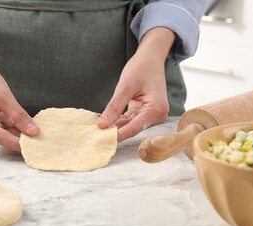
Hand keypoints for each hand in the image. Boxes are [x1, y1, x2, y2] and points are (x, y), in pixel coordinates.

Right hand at [0, 63, 38, 150]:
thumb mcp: (4, 97)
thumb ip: (19, 116)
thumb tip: (34, 132)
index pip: (9, 142)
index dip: (27, 143)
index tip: (44, 142)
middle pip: (9, 140)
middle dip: (26, 137)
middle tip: (45, 133)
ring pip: (9, 136)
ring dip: (22, 131)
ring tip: (37, 125)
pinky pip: (6, 130)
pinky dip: (16, 126)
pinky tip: (26, 122)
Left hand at [98, 27, 175, 141]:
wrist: (150, 58)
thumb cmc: (141, 68)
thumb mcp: (125, 86)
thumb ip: (114, 107)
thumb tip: (102, 125)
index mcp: (156, 109)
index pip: (134, 128)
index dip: (117, 135)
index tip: (101, 140)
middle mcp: (157, 115)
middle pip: (132, 128)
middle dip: (114, 130)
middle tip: (95, 134)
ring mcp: (153, 115)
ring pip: (130, 125)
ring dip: (115, 125)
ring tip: (97, 127)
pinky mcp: (146, 113)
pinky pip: (130, 120)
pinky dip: (118, 120)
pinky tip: (105, 119)